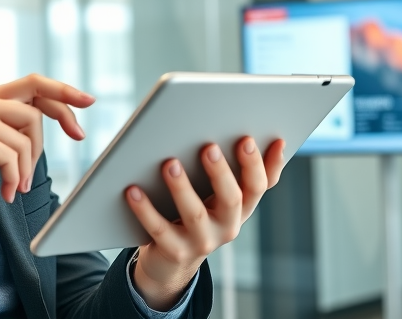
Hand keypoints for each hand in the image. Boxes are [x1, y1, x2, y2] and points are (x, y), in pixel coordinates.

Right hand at [0, 74, 93, 226]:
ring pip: (28, 138)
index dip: (64, 91)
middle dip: (64, 122)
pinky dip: (14, 178)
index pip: (34, 84)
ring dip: (29, 168)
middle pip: (38, 106)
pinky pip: (13, 157)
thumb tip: (41, 130)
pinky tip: (7, 192)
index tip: (89, 101)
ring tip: (17, 185)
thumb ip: (9, 129)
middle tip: (79, 139)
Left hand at [125, 137, 285, 310]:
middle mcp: (227, 226)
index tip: (248, 140)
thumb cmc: (198, 215)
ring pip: (195, 214)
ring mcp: (202, 242)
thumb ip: (237, 170)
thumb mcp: (221, 197)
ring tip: (170, 164)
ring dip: (182, 188)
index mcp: (241, 208)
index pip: (258, 186)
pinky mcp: (175, 251)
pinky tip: (133, 190)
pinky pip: (159, 228)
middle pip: (232, 199)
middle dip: (221, 173)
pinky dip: (145, 209)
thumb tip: (268, 139)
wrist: (171, 262)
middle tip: (209, 147)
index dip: (259, 165)